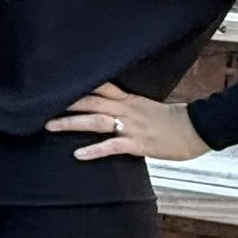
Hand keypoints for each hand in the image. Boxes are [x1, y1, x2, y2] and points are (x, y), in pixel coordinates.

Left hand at [49, 83, 210, 163]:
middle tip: (40, 105)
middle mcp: (127, 109)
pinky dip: (94, 150)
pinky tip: (79, 155)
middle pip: (91, 101)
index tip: (56, 83)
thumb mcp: (148, 108)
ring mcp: (131, 126)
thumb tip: (110, 110)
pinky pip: (112, 145)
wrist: (197, 128)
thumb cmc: (175, 121)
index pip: (100, 86)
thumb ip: (128, 108)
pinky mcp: (138, 143)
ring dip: (71, 123)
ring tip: (50, 126)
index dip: (78, 85)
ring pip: (96, 121)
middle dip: (65, 103)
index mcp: (130, 99)